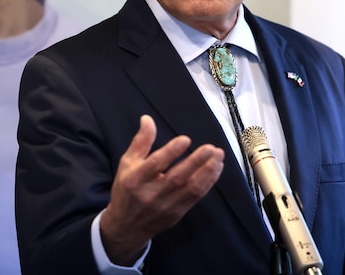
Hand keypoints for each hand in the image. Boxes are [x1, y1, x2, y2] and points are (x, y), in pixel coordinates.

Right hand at [99, 114, 224, 265]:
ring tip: (218, 156)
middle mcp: (151, 194)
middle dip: (197, 161)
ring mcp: (165, 206)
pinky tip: (215, 169)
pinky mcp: (177, 214)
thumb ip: (140, 141)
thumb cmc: (127, 189)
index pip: (155, 164)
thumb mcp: (127, 164)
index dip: (171, 152)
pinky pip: (196, 197)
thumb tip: (147, 119)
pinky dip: (208, 182)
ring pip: (190, 189)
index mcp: (136, 179)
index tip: (186, 139)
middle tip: (211, 148)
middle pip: (177, 177)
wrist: (126, 226)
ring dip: (207, 172)